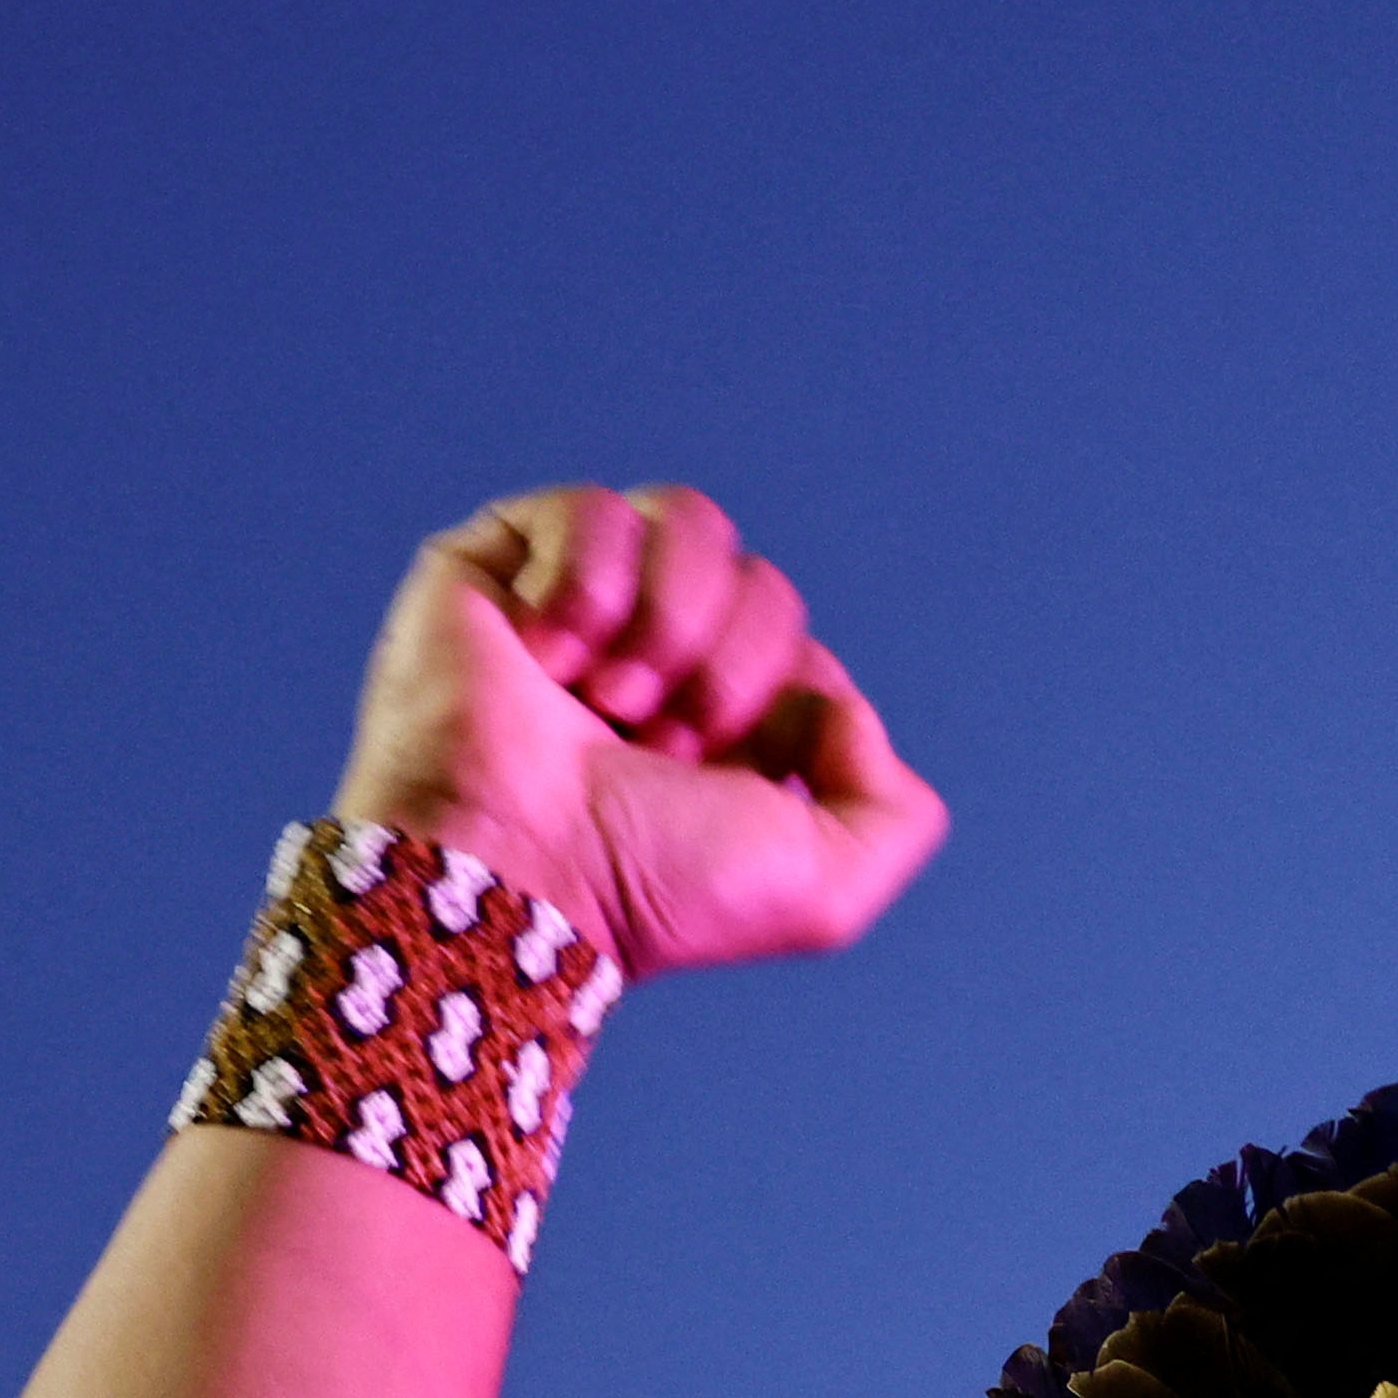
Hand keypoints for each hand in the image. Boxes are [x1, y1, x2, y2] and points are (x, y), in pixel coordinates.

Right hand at [330, 484, 949, 979]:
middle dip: (727, 672)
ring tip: (605, 704)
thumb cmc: (652, 889)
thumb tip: (844, 710)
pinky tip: (546, 659)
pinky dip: (585, 586)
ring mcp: (579, 607)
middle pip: (764, 584)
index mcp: (728, 727)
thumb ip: (900, 814)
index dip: (784, 700)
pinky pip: (592, 508)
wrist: (517, 871)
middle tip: (656, 750)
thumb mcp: (828, 889)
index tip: (723, 777)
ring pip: (691, 525)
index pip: (804, 650)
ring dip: (667, 624)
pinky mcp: (497, 566)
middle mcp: (655, 662)